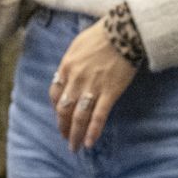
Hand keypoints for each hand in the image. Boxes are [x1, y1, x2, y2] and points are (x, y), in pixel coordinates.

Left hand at [49, 20, 139, 150]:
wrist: (123, 31)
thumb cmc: (102, 34)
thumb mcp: (78, 45)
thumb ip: (72, 61)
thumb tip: (68, 73)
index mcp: (66, 67)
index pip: (55, 93)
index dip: (56, 108)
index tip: (60, 116)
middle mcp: (76, 80)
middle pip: (64, 109)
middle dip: (63, 126)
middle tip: (65, 138)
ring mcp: (92, 87)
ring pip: (79, 116)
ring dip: (75, 134)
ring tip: (75, 146)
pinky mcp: (110, 92)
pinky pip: (99, 116)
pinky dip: (93, 131)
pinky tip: (90, 143)